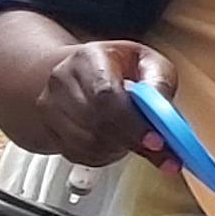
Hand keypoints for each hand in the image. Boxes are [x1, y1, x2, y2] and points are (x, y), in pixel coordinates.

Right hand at [32, 40, 174, 168]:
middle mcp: (62, 81)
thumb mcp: (147, 62)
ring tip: (133, 139)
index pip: (105, 95)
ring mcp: (49, 107)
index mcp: (89, 58)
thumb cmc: (116, 66)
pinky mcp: (47, 130)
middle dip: (130, 140)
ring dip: (117, 150)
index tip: (156, 140)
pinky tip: (114, 144)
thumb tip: (167, 115)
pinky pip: (77, 155)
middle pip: (94, 122)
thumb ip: (160, 84)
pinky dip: (103, 157)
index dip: (131, 122)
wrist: (77, 73)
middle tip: (157, 147)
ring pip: (85, 144)